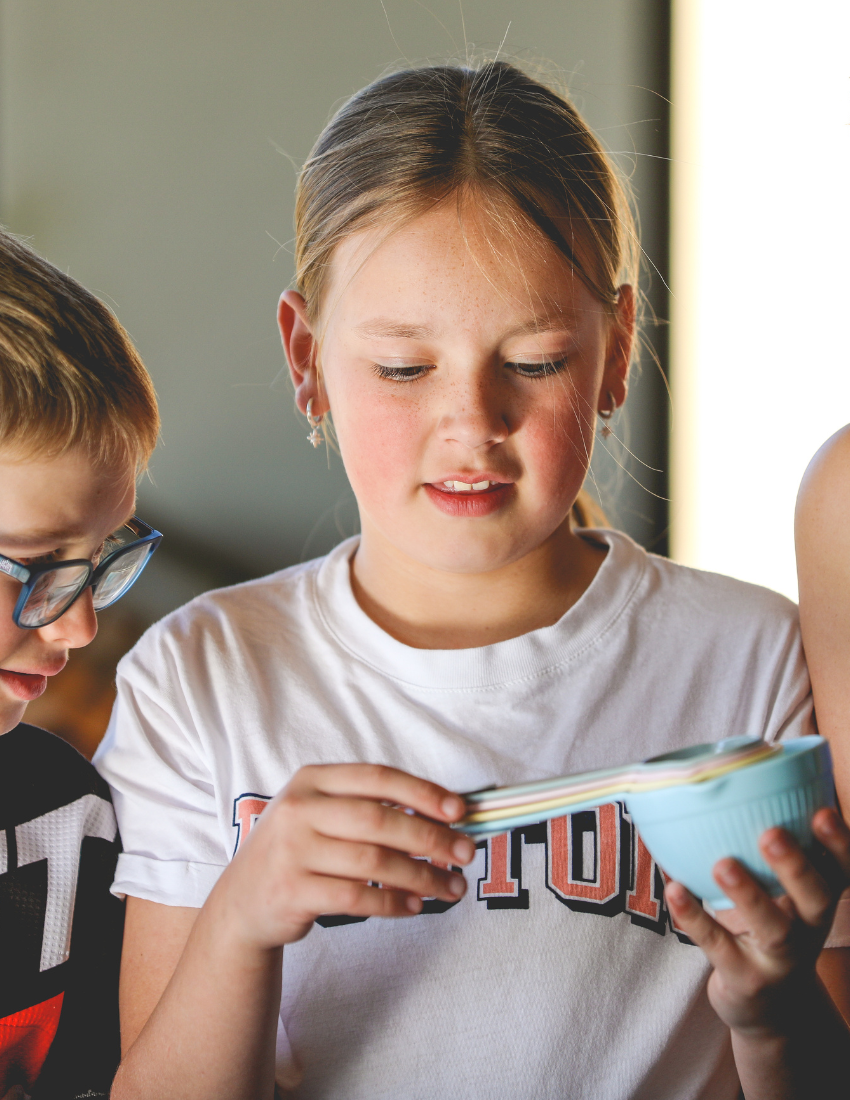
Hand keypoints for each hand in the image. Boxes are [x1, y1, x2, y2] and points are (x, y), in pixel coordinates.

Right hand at [207, 763, 473, 950]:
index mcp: (312, 780)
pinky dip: (392, 902)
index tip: (459, 810)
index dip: (422, 792)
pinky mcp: (292, 891)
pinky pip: (356, 896)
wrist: (242, 902)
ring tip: (451, 887)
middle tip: (466, 853)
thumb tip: (443, 815)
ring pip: (373, 861)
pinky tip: (415, 906)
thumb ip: (368, 808)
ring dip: (421, 875)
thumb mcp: (320, 815)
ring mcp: (292, 851)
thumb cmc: (299, 852)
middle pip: (379, 820)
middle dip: (431, 837)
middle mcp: (299, 809)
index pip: (377, 778)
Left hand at [664, 807, 849, 1036]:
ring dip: (749, 894)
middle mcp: (809, 929)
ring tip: (723, 864)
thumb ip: (772, 851)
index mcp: (819, 900)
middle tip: (771, 833)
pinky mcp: (745, 978)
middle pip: (816, 899)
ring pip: (773, 928)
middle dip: (796, 866)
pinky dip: (695, 918)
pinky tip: (675, 890)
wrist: (771, 1008)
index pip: (842, 871)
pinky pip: (718, 947)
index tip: (822, 812)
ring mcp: (779, 960)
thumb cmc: (774, 927)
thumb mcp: (786, 894)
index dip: (838, 844)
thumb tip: (737, 780)